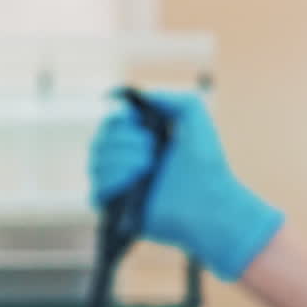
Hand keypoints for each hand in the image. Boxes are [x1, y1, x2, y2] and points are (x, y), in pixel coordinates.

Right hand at [88, 91, 283, 280]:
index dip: (121, 121)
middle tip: (152, 149)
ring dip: (120, 160)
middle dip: (124, 141)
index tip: (141, 124)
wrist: (211, 201)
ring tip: (148, 166)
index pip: (110, 124)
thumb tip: (142, 97)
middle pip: (99, 142)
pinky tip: (134, 180)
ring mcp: (121, 188)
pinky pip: (96, 192)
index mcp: (140, 141)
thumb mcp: (194, 114)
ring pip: (96, 165)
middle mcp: (126, 163)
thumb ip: (171, 96)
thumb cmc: (206, 162)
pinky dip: (112, 181)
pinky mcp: (119, 211)